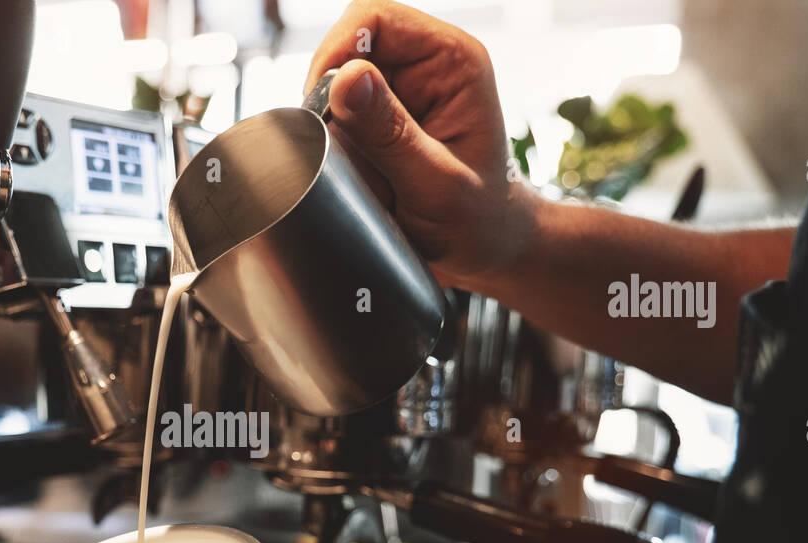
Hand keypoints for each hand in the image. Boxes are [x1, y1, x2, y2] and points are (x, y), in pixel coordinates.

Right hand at [305, 0, 535, 290]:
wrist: (484, 253)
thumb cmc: (477, 223)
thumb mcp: (436, 185)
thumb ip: (391, 134)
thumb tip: (347, 80)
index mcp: (453, 62)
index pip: (376, 17)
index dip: (337, 52)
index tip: (323, 106)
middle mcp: (424, 66)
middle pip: (345, 47)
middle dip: (331, 99)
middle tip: (344, 153)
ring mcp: (398, 93)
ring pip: (333, 87)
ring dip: (333, 130)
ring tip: (363, 174)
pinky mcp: (377, 120)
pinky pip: (334, 118)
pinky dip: (333, 147)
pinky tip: (358, 176)